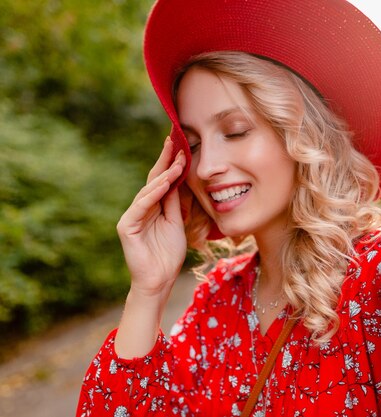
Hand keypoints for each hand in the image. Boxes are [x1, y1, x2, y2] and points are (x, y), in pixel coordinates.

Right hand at [116, 137, 186, 296]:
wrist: (160, 280)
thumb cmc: (168, 254)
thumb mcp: (176, 222)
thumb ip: (174, 202)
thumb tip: (177, 178)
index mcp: (154, 207)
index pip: (162, 180)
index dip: (170, 162)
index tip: (180, 144)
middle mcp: (141, 208)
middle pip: (153, 179)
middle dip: (164, 160)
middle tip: (173, 140)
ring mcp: (133, 216)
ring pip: (149, 190)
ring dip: (164, 174)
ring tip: (177, 160)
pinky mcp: (127, 227)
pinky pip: (142, 206)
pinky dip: (154, 194)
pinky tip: (165, 183)